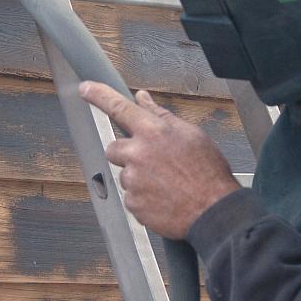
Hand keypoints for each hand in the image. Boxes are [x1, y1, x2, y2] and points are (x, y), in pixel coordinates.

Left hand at [79, 82, 239, 238]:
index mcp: (153, 132)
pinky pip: (131, 197)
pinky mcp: (133, 204)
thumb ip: (160, 115)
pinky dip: (144, 198)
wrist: (214, 211)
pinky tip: (164, 197)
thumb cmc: (207, 173)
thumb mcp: (190, 134)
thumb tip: (143, 99)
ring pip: (125, 174)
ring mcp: (133, 181)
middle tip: (153, 162)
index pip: (119, 107)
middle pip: (114, 148)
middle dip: (128, 153)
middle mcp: (138, 154)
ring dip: (139, 177)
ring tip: (167, 183)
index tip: (86, 89)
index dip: (98, 95)